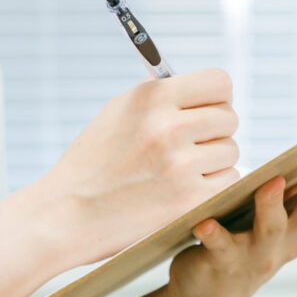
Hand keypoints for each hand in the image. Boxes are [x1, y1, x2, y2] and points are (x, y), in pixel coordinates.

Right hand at [32, 69, 240, 266]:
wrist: (65, 214)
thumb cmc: (90, 163)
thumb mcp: (117, 112)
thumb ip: (158, 96)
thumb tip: (196, 86)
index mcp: (152, 98)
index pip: (219, 83)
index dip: (217, 97)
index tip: (208, 109)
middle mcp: (169, 127)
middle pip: (229, 118)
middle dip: (214, 131)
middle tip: (192, 145)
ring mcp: (180, 165)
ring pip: (231, 151)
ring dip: (214, 161)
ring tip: (182, 170)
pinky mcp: (188, 200)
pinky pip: (228, 182)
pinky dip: (213, 186)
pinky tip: (187, 189)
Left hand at [160, 119, 296, 296]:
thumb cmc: (243, 242)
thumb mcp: (274, 214)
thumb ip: (290, 186)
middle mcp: (289, 239)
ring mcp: (258, 254)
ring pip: (272, 228)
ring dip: (272, 205)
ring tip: (272, 182)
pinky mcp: (223, 264)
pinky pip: (219, 247)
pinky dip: (213, 235)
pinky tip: (204, 223)